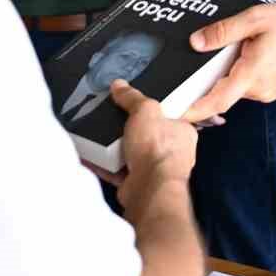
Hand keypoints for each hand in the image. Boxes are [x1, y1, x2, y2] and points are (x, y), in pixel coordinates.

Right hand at [111, 80, 196, 208]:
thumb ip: (132, 97)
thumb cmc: (158, 150)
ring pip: (132, 154)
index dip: (152, 109)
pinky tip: (92, 157)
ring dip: (117, 149)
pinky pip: (118, 171)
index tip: (135, 104)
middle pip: (148, 135)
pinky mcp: (138, 184)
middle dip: (131, 130)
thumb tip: (120, 86)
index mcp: (183, 132)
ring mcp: (155, 170)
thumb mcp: (145, 110)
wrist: (149, 189)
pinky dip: (105, 165)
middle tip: (115, 120)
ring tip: (101, 137)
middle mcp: (173, 153)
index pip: (169, 115)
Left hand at [181, 3, 275, 121]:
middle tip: (199, 60)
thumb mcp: (255, 18)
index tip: (173, 113)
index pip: (216, 100)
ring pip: (235, 87)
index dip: (193, 110)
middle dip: (207, 81)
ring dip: (227, 74)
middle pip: (222, 92)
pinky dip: (240, 74)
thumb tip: (196, 42)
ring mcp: (267, 92)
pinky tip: (246, 54)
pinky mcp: (273, 89)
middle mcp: (258, 90)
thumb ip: (224, 31)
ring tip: (232, 49)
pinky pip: (248, 85)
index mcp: (251, 74)